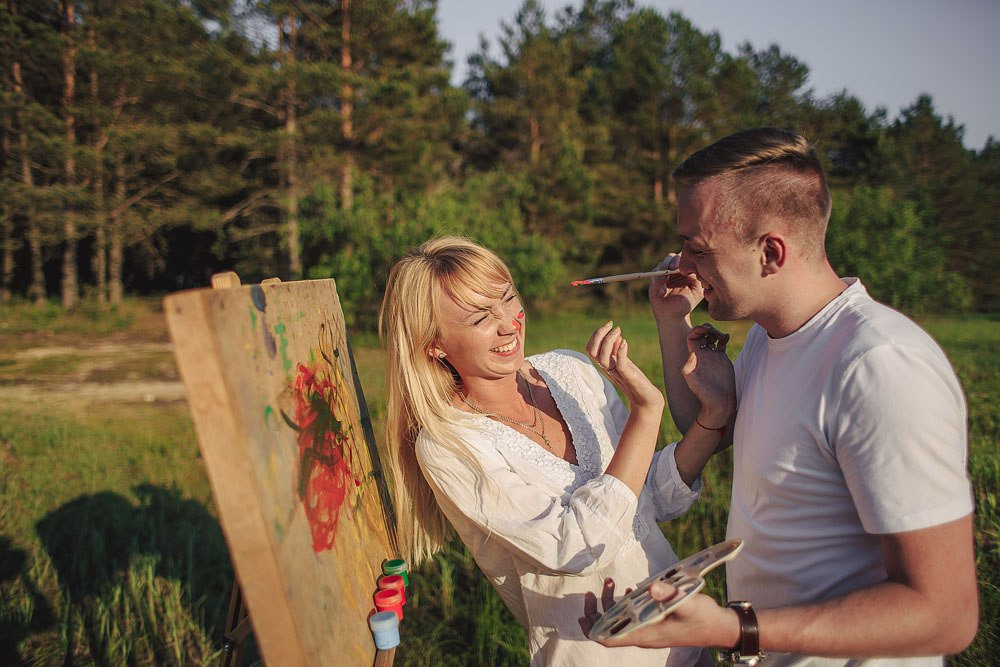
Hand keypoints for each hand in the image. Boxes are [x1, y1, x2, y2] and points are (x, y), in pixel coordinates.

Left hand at [580, 577, 734, 648]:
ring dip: (611, 603)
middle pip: (609, 628)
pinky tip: (630, 590)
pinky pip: (631, 617)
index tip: (582, 613)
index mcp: (646, 634)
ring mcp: (648, 630)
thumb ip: (669, 595)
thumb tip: (650, 587)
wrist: (720, 627)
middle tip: (592, 591)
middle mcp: (643, 634)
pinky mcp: (654, 624)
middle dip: (597, 610)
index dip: (592, 628)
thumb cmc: (704, 618)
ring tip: (612, 582)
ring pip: (619, 620)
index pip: (609, 638)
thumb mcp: (688, 603)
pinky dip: (625, 604)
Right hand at [586, 321, 663, 409]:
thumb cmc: (635, 379)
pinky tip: (624, 342)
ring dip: (608, 341)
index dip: (596, 335)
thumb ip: (617, 350)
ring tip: (619, 331)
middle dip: (599, 335)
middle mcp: (608, 368)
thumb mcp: (624, 361)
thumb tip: (615, 335)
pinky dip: (620, 352)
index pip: (590, 349)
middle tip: (611, 325)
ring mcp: (616, 373)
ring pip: (602, 358)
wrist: (646, 398)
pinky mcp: (628, 377)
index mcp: (605, 364)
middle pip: (592, 352)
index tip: (608, 325)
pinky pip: (619, 364)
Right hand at [648, 254, 703, 322]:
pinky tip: (662, 292)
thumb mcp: (697, 291)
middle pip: (671, 257)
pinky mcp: (655, 280)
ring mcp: (663, 274)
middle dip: (671, 262)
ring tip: (665, 281)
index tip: (682, 267)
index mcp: (685, 269)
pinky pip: (654, 277)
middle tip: (671, 268)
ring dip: (663, 272)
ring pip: (661, 265)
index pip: (684, 257)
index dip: (682, 258)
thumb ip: (699, 279)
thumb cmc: (686, 303)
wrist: (673, 315)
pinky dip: (658, 283)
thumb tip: (699, 268)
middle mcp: (674, 269)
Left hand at [682, 323, 735, 426]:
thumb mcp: (693, 383)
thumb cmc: (704, 395)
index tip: (704, 329)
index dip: (696, 331)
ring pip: (712, 337)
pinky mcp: (723, 360)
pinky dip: (723, 337)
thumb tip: (692, 353)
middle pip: (702, 335)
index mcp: (694, 358)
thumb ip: (689, 368)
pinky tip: (726, 337)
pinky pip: (722, 344)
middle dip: (706, 328)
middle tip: (712, 329)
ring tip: (720, 334)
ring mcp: (713, 357)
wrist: (719, 403)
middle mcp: (703, 356)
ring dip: (715, 331)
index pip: (692, 338)